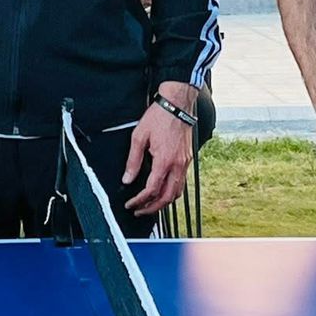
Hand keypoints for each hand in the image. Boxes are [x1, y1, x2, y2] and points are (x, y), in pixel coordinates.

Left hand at [123, 87, 194, 215]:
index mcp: (165, 161)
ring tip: (150, 205)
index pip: (152, 190)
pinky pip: (181, 182)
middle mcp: (178, 165)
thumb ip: (133, 160)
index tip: (130, 204)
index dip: (139, 200)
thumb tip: (128, 179)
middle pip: (167, 197)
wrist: (178, 104)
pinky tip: (162, 190)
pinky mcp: (188, 159)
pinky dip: (172, 191)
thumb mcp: (139, 137)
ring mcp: (185, 163)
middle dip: (152, 208)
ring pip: (177, 192)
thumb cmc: (159, 117)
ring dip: (164, 202)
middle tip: (139, 211)